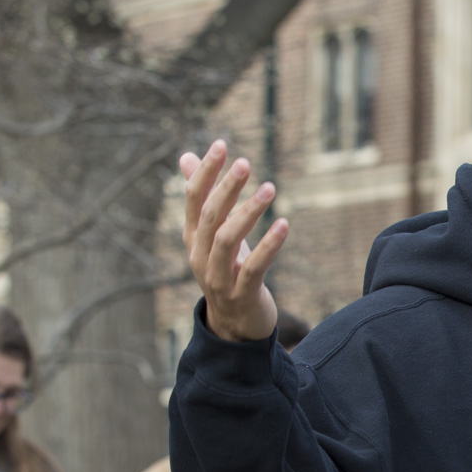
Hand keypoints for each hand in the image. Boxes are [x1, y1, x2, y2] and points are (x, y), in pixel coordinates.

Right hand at [179, 142, 286, 341]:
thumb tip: (186, 157)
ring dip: (249, 212)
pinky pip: (253, 266)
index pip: (193, 199)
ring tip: (270, 188)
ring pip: (228, 239)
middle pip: (209, 216)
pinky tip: (284, 224)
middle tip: (245, 163)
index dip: (205, 172)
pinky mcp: (241, 294)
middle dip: (226, 188)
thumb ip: (203, 198)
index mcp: (192, 239)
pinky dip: (269, 244)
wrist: (235, 326)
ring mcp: (218, 277)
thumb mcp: (213, 235)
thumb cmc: (227, 271)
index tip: (221, 145)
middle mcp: (200, 256)